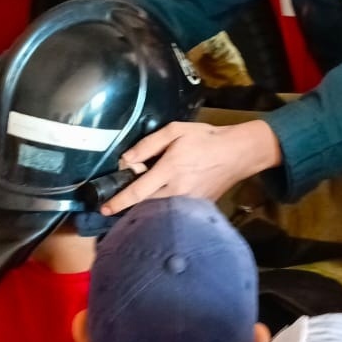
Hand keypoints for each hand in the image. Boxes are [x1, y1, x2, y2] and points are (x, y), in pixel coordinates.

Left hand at [99, 120, 280, 214]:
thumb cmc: (205, 138)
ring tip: (144, 195)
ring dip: (147, 205)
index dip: (119, 201)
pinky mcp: (198, 207)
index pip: (138, 191)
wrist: (237, 153)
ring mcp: (189, 202)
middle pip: (145, 204)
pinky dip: (164, 206)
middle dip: (131, 203)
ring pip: (159, 208)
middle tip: (123, 194)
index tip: (104, 208)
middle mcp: (178, 190)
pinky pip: (174, 210)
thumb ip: (147, 145)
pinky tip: (164, 197)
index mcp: (170, 169)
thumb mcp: (174, 131)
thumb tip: (126, 160)